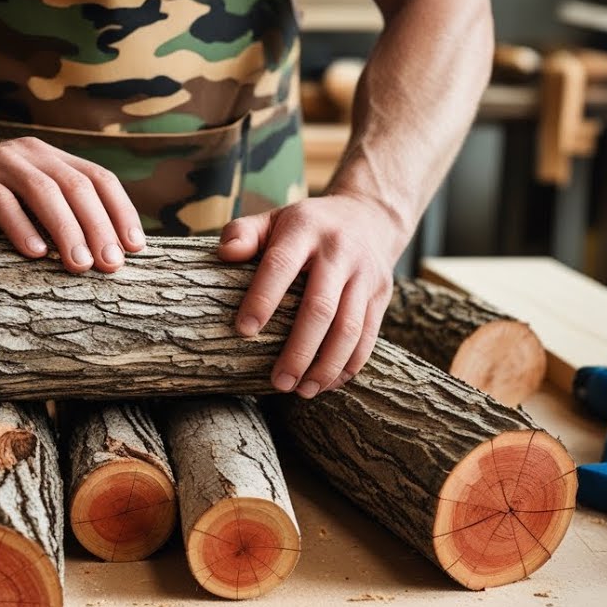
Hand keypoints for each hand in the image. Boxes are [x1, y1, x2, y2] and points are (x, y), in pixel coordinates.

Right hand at [0, 137, 145, 272]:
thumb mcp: (32, 197)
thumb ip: (63, 212)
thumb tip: (107, 252)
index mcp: (54, 157)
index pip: (99, 178)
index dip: (121, 211)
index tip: (135, 248)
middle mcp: (32, 155)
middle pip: (76, 186)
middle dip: (98, 227)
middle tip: (111, 264)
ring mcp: (0, 165)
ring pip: (42, 192)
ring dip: (66, 229)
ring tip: (80, 264)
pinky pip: (1, 202)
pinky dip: (21, 227)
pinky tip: (35, 253)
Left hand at [217, 192, 408, 397]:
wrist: (367, 216)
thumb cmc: (305, 226)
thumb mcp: (273, 219)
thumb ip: (243, 233)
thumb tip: (225, 254)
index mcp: (305, 230)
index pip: (280, 265)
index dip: (262, 299)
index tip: (244, 331)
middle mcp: (339, 252)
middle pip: (320, 308)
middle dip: (299, 350)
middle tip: (278, 382)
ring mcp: (365, 275)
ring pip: (349, 328)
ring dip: (326, 365)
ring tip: (302, 391)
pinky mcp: (381, 295)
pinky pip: (368, 336)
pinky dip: (348, 365)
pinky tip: (326, 384)